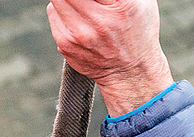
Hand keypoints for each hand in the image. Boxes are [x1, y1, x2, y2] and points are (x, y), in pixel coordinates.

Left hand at [47, 0, 174, 115]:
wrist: (130, 72)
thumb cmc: (138, 29)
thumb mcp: (140, 1)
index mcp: (123, 7)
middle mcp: (99, 22)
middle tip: (87, 0)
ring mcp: (79, 35)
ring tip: (84, 5)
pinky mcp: (65, 44)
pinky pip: (53, 12)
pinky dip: (61, 8)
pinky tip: (79, 17)